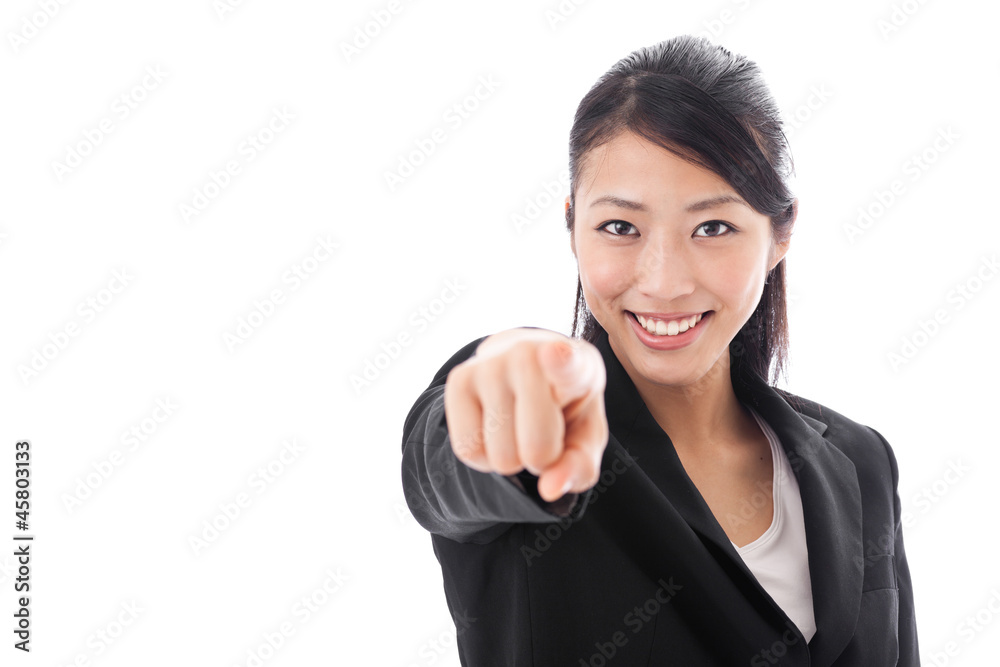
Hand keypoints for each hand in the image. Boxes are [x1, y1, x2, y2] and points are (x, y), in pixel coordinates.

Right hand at [443, 328, 607, 501]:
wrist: (529, 365)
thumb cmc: (565, 407)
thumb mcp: (586, 436)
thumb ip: (579, 466)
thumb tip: (549, 490)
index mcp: (576, 364)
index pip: (566, 363)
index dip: (561, 361)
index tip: (555, 353)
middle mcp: (527, 354)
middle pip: (536, 447)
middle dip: (541, 458)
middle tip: (543, 432)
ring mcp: (489, 364)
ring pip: (500, 455)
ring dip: (511, 459)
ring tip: (518, 428)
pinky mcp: (458, 378)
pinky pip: (467, 450)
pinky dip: (483, 459)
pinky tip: (494, 432)